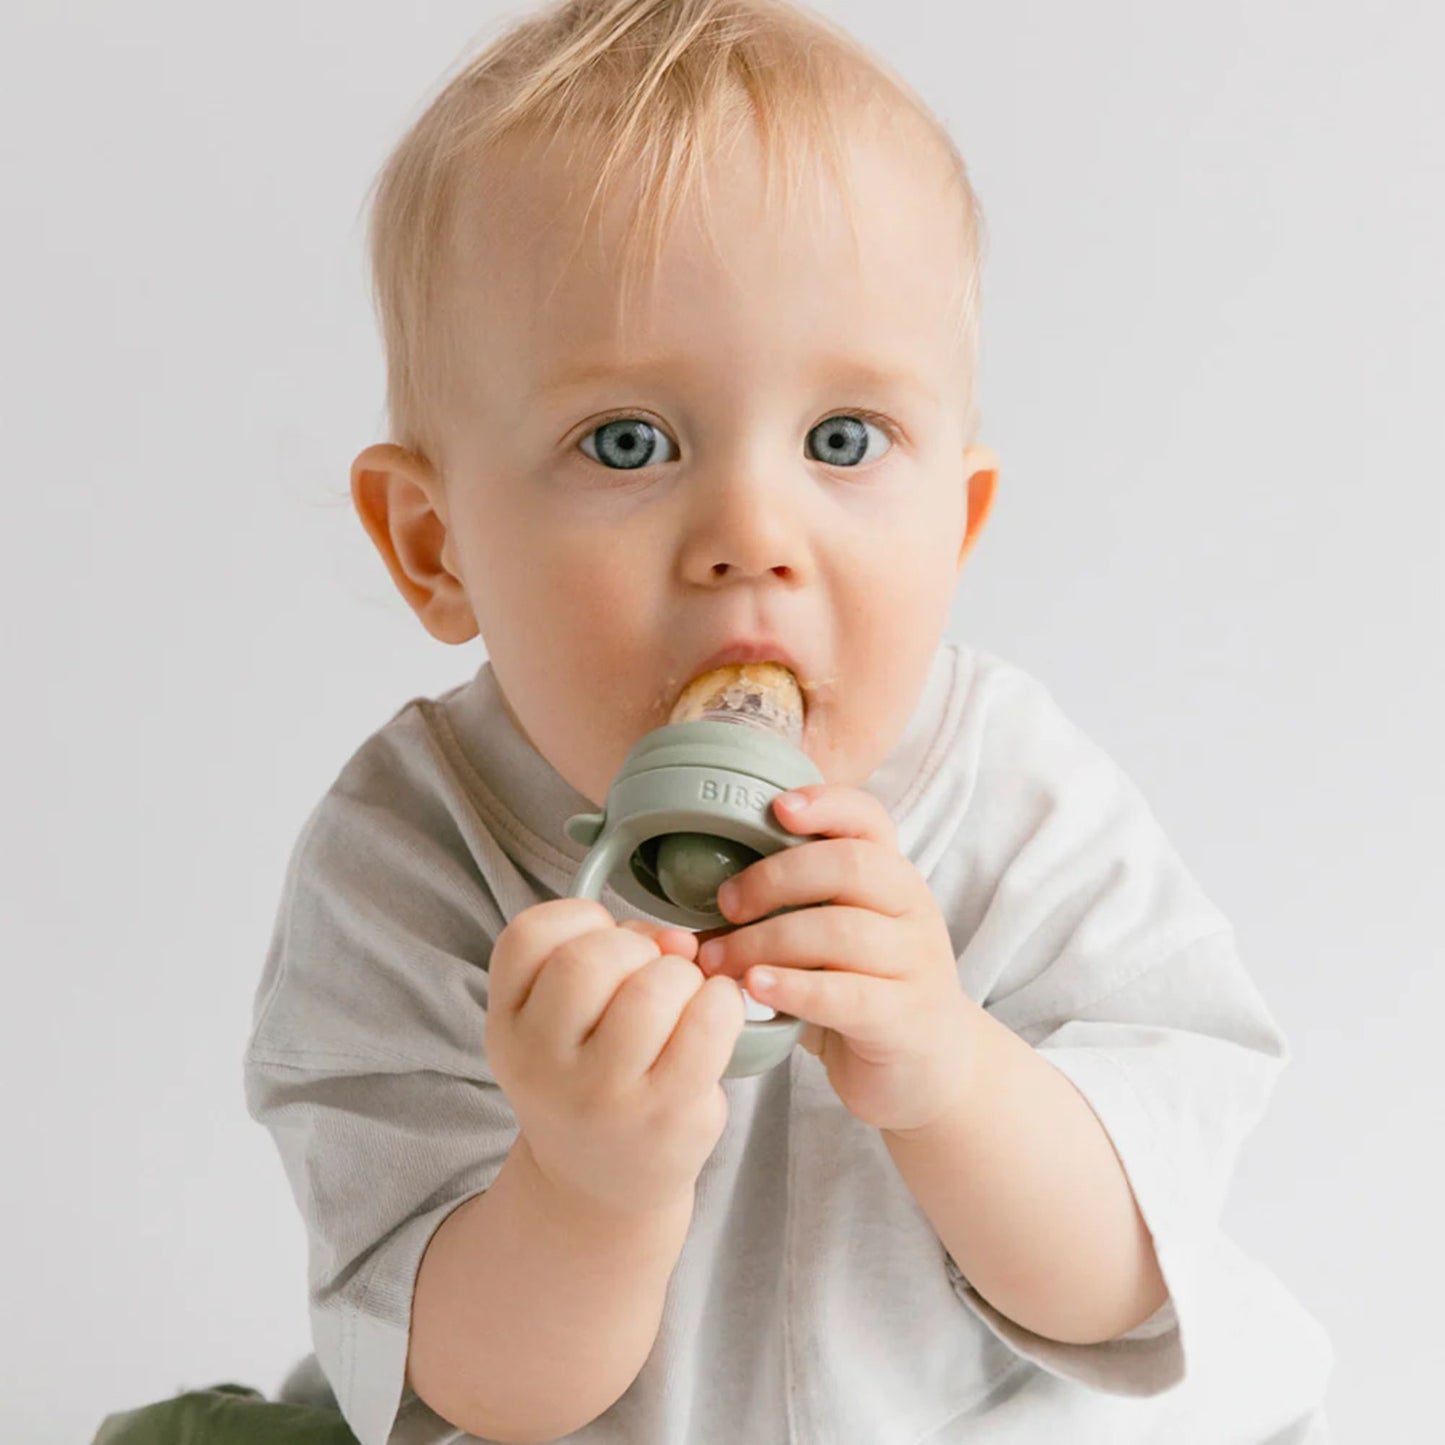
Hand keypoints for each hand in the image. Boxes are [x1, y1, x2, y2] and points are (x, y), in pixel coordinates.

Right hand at [485, 899, 745, 1217]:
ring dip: (683, 976)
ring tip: (683, 1001)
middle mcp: (543, 1063)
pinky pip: (707, 1024)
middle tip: (649, 976)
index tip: (599, 945)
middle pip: (591, 958)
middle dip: (638, 947)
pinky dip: (722, 1002)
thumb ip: (610, 956)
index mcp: (507, 1026)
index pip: (528, 936)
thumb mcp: (561, 1023)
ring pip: (653, 988)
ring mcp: (604, 1095)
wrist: (599, 1185)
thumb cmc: (589, 1079)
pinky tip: (714, 1015)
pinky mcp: (666, 1114)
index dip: (579, 920)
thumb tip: (680, 940)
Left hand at [694, 783, 973, 1135]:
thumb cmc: (859, 992)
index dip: (826, 804)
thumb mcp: (827, 941)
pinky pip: (848, 994)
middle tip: (724, 904)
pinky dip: (795, 986)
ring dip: (765, 942)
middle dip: (775, 878)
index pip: (869, 819)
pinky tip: (755, 988)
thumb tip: (684, 909)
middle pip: (850, 866)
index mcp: (891, 877)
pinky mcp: (906, 1018)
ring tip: (718, 962)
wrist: (925, 1070)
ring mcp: (916, 963)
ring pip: (841, 931)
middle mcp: (911, 909)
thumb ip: (779, 913)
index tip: (776, 809)